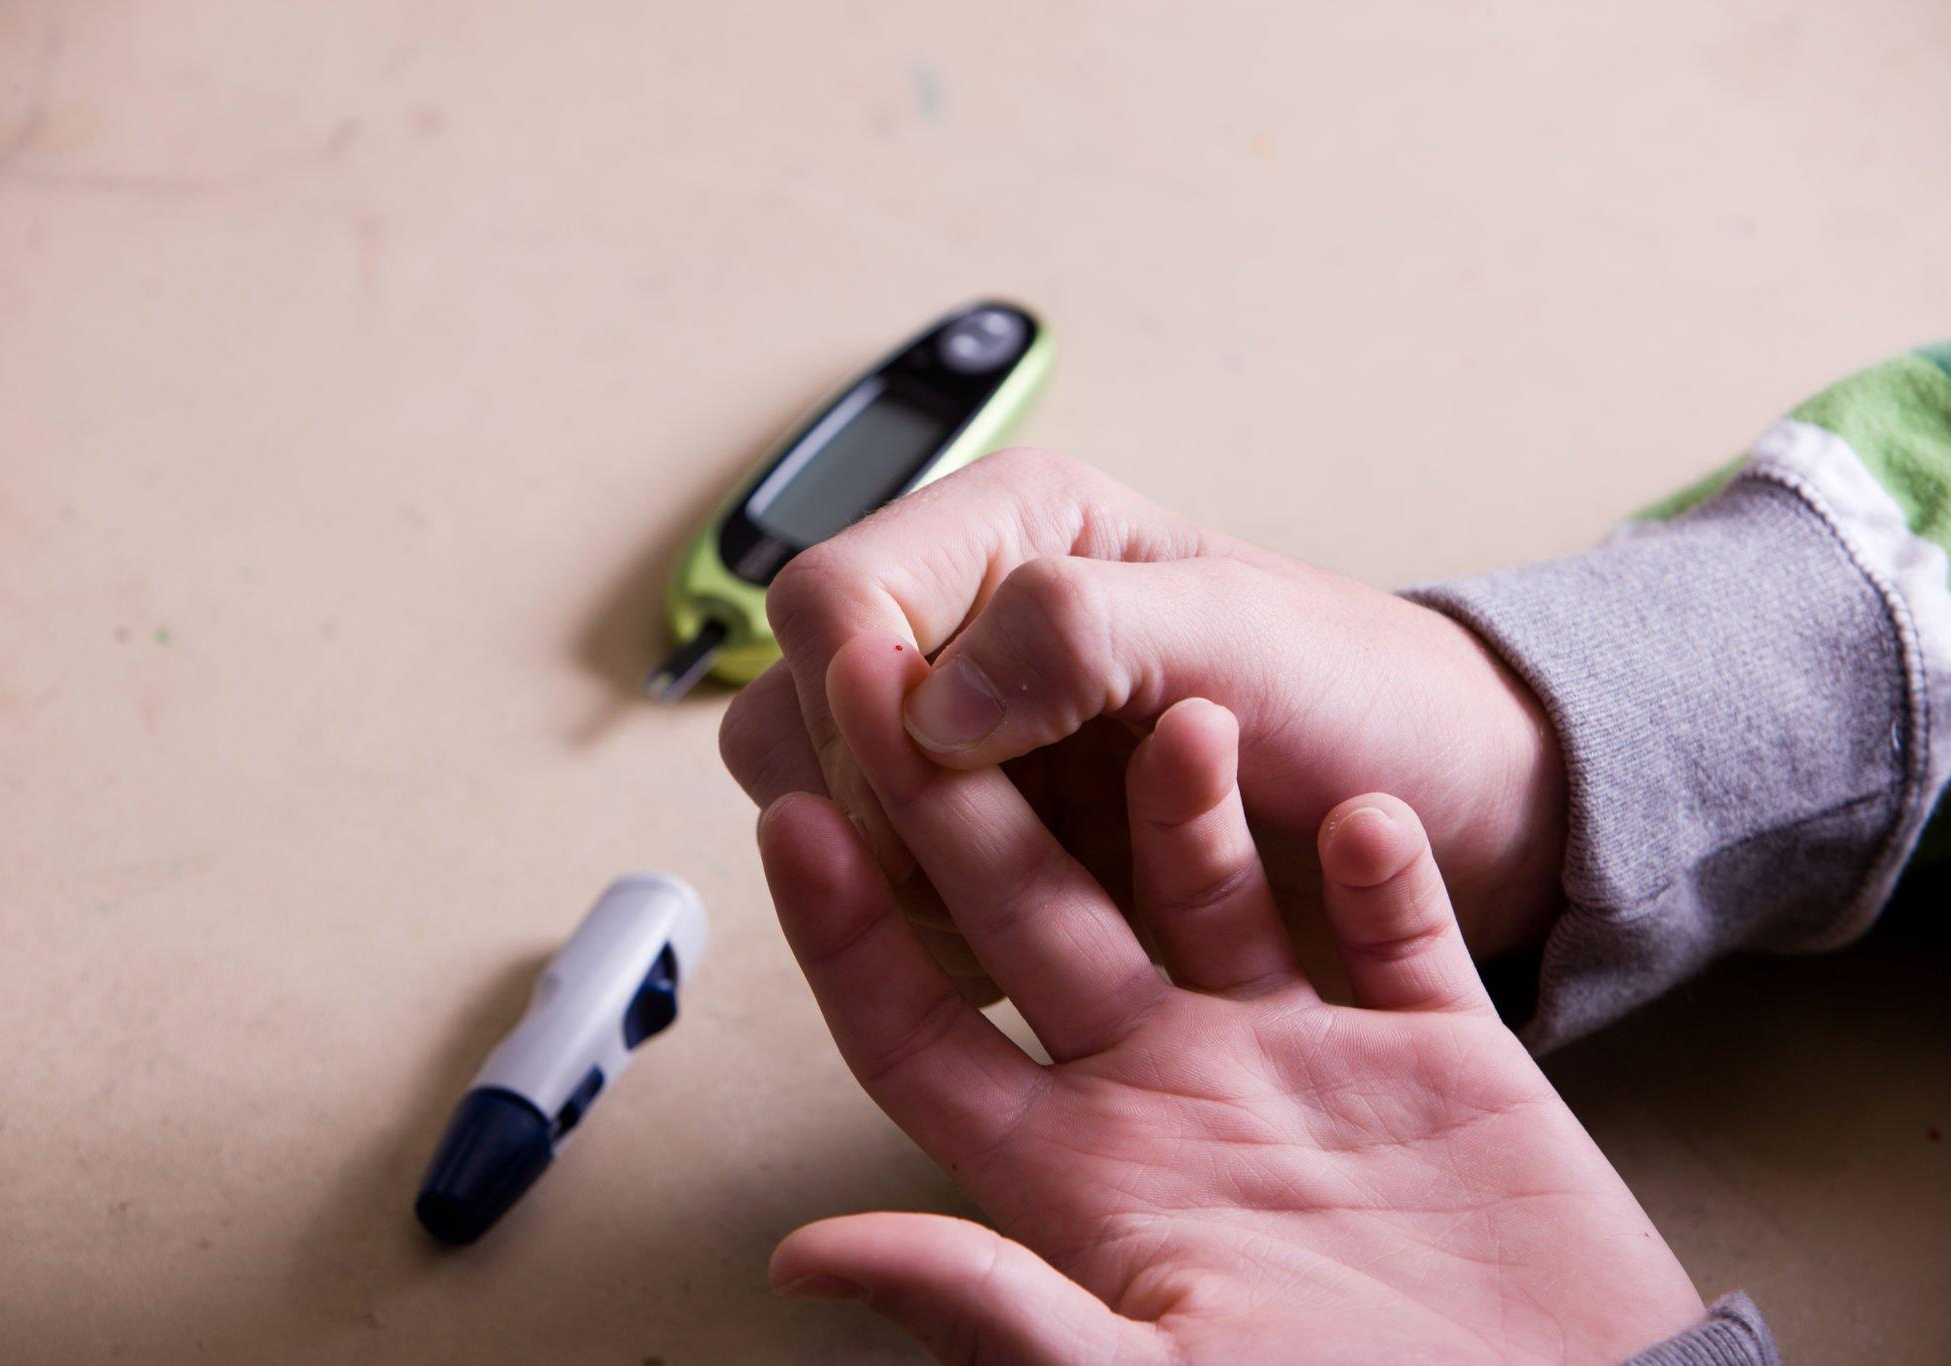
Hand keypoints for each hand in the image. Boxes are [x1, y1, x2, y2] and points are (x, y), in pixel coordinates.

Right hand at [720, 449, 1566, 988]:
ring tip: (1041, 883)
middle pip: (797, 710)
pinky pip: (879, 895)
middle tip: (998, 839)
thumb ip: (1082, 633)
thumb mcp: (1243, 635)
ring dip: (899, 871)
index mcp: (1007, 537)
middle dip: (874, 797)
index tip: (945, 760)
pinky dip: (932, 928)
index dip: (860, 689)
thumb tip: (924, 703)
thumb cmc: (1363, 696)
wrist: (1437, 808)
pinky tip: (1036, 932)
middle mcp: (962, 631)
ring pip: (820, 811)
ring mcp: (962, 743)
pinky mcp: (978, 840)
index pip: (828, 599)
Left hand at [757, 635, 1700, 1363]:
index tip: (795, 819)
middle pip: (1046, 925)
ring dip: (1191, 805)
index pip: (924, 1035)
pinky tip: (1364, 810)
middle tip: (921, 687)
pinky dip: (1382, 870)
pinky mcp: (1436, 1056)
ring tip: (1180, 716)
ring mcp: (1307, 1064)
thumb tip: (807, 1259)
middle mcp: (1177, 1093)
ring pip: (1217, 893)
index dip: (851, 932)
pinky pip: (1398, 931)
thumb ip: (994, 1305)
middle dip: (977, 811)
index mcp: (1089, 1173)